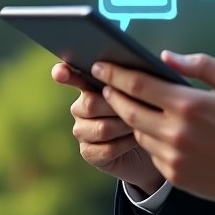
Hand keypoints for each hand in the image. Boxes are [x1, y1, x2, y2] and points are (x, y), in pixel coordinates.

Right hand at [51, 62, 165, 195]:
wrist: (154, 145)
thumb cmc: (150, 111)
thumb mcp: (147, 91)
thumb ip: (139, 78)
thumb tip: (151, 62)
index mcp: (92, 85)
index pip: (72, 76)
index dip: (65, 73)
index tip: (60, 71)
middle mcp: (81, 107)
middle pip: (90, 104)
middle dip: (117, 106)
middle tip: (140, 106)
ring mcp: (83, 131)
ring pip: (101, 128)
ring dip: (125, 126)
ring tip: (142, 124)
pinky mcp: (89, 153)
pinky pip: (106, 149)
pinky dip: (126, 144)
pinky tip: (136, 140)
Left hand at [91, 52, 214, 204]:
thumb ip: (201, 65)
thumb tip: (166, 57)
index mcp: (190, 104)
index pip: (139, 85)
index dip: (115, 74)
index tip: (101, 65)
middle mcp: (175, 132)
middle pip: (128, 110)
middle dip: (113, 94)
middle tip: (106, 84)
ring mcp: (172, 156)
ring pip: (137, 132)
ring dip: (131, 117)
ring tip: (131, 105)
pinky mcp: (174, 174)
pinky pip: (151, 152)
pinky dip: (149, 138)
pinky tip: (156, 129)